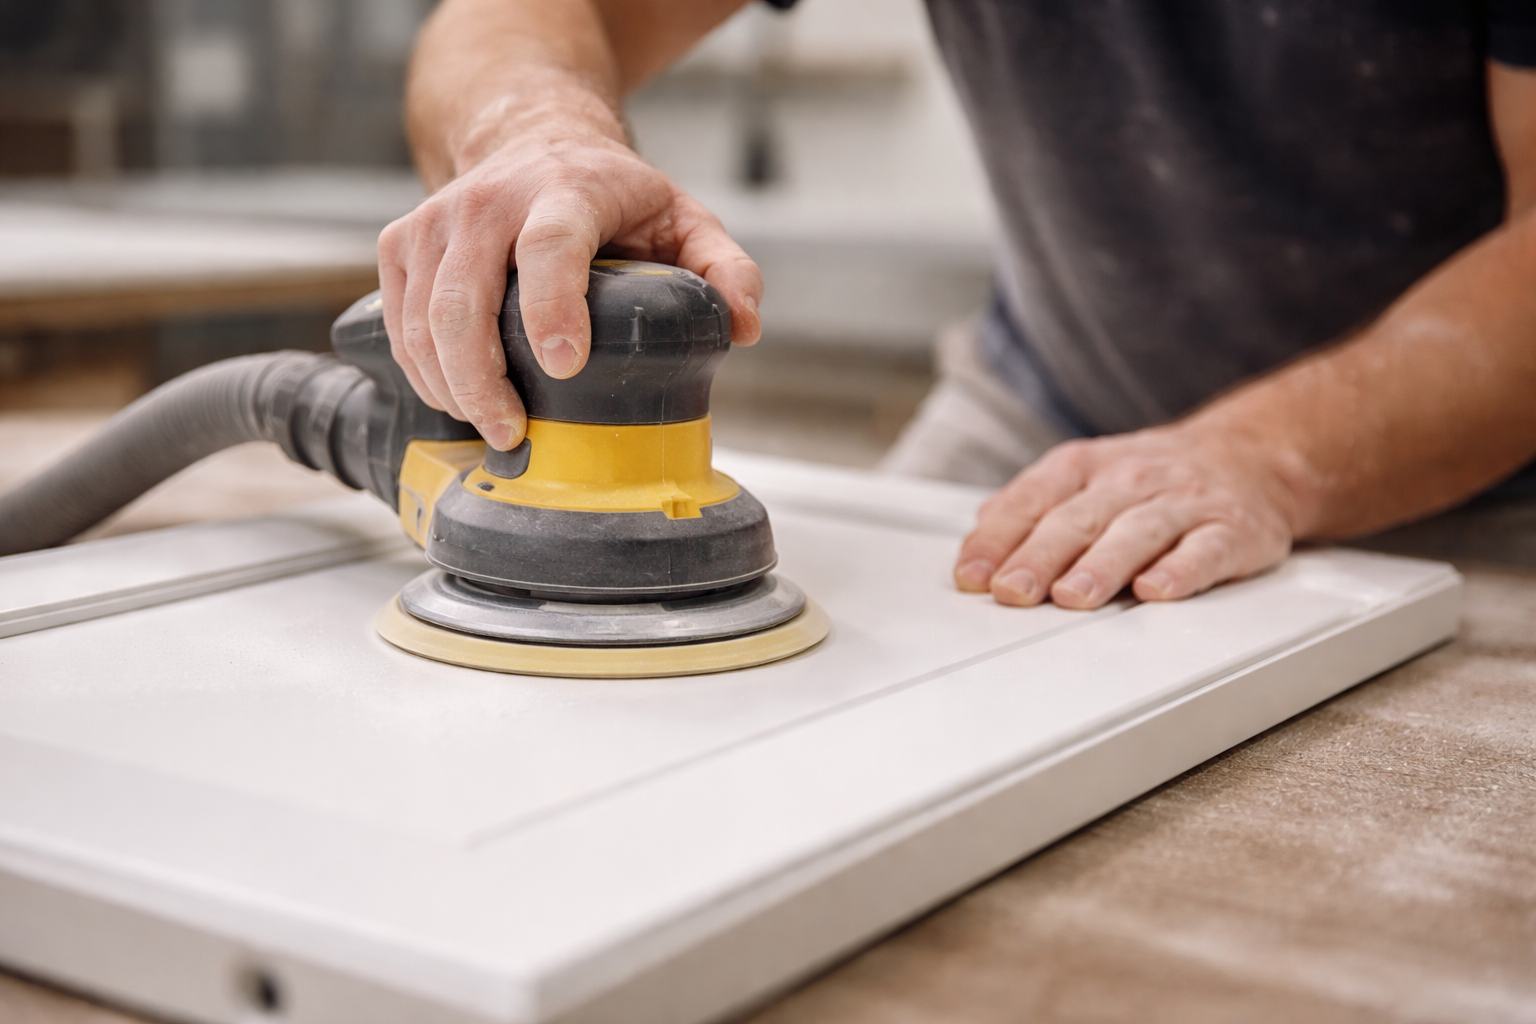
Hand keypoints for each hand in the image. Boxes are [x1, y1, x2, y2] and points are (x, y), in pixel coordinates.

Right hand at [378, 101, 762, 449]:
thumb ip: (723, 270)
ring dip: (452, 388)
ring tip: (491, 428)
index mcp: (566, 191)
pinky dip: (423, 372)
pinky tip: (457, 400)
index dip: (552, 309)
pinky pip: (398, 322)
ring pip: (423, 320)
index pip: (549, 249)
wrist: (534, 139)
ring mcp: (436, 220)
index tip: (564, 366)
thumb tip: (745, 326)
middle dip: (483, 380)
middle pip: (464, 300)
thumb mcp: (682, 219)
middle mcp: (490, 200)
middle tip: (514, 433)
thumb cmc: (611, 195)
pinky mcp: (402, 243)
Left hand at [953, 424, 1299, 608]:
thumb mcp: (1082, 477)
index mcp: (1084, 468)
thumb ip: (1029, 508)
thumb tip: (977, 543)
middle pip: (1077, 520)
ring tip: (1072, 597)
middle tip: (1011, 592)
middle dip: (1039, 557)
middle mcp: (1130, 480)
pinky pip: (1204, 550)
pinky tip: (1156, 590)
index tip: (972, 576)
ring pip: (1136, 533)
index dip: (998, 540)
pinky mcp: (1232, 530)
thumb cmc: (1152, 479)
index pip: (1031, 501)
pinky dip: (1180, 571)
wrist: (1250, 456)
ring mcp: (1182, 504)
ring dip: (1101, 566)